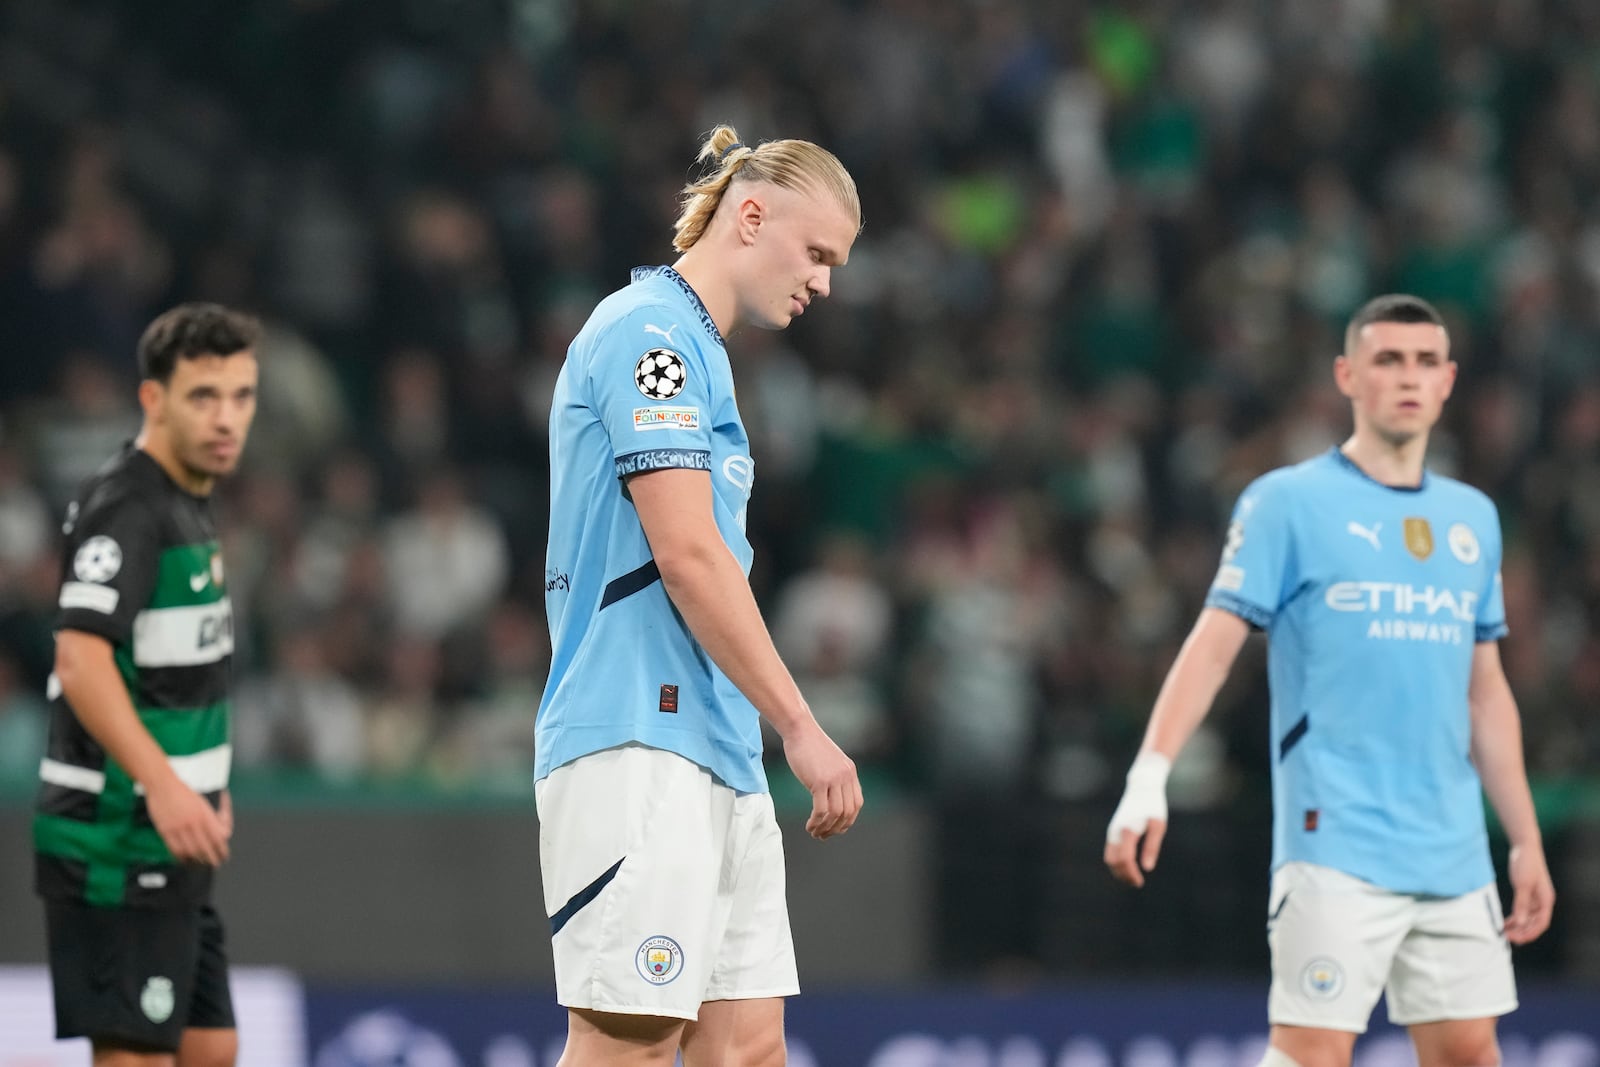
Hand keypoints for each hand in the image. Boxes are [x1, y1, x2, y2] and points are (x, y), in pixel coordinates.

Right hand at [145, 778, 230, 866]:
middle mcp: (193, 822)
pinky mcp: (166, 831)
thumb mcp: (203, 804)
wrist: (163, 785)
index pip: (219, 838)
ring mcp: (179, 828)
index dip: (222, 850)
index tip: (224, 855)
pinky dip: (181, 858)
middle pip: (206, 848)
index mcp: (205, 814)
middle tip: (215, 864)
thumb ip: (210, 819)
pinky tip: (185, 860)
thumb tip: (219, 835)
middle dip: (212, 859)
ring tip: (201, 864)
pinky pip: (175, 850)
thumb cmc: (183, 793)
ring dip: (197, 861)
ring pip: (190, 851)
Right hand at [782, 720, 862, 839]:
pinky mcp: (820, 781)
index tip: (835, 828)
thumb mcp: (829, 762)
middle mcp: (846, 776)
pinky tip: (809, 825)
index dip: (847, 820)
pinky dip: (816, 822)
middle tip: (823, 835)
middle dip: (836, 828)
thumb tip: (831, 799)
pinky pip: (821, 809)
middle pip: (848, 812)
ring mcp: (834, 779)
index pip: (856, 804)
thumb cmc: (809, 745)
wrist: (799, 730)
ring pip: (835, 814)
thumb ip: (834, 778)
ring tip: (814, 832)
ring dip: (825, 828)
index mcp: (850, 772)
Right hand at [1103, 753, 1170, 887]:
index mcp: (1128, 831)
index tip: (1140, 882)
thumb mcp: (1158, 826)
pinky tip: (1128, 865)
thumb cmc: (1153, 806)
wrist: (1142, 787)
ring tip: (1132, 878)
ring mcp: (1112, 831)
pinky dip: (1116, 862)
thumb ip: (1152, 847)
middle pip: (1113, 861)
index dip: (1131, 873)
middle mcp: (1116, 832)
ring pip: (1109, 857)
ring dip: (1118, 870)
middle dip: (1123, 875)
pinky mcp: (1113, 830)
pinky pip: (1110, 851)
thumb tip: (1147, 868)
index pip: (1125, 859)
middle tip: (1137, 883)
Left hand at [1504, 842, 1554, 944]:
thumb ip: (1521, 904)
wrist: (1524, 846)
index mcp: (1546, 900)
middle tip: (1507, 938)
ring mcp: (1535, 898)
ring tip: (1505, 933)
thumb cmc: (1526, 863)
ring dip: (1518, 927)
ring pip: (1528, 918)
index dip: (1529, 933)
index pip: (1541, 923)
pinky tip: (1505, 923)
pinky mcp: (1527, 894)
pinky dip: (1515, 918)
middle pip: (1535, 923)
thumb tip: (1520, 923)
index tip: (1516, 939)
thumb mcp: (1522, 884)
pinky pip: (1522, 911)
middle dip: (1522, 932)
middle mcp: (1543, 901)